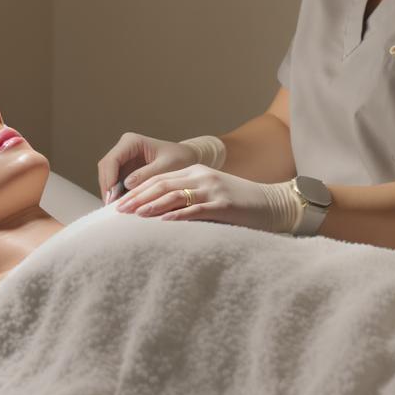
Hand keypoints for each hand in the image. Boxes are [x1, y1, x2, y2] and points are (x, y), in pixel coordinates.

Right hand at [97, 132, 200, 203]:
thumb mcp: (166, 167)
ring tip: (117, 209)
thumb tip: (126, 184)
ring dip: (111, 192)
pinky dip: (117, 194)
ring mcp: (123, 159)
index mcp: (131, 142)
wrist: (187, 159)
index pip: (112, 160)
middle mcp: (124, 149)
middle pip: (106, 168)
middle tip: (112, 207)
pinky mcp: (126, 170)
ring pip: (108, 176)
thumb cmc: (180, 159)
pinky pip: (115, 182)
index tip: (113, 197)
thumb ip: (147, 174)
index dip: (109, 179)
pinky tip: (123, 205)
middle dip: (107, 187)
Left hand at [113, 165, 299, 232]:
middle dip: (138, 197)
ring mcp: (213, 189)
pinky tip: (163, 222)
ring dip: (152, 205)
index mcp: (197, 172)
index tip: (120, 202)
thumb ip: (189, 199)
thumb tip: (160, 215)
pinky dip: (177, 215)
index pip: (160, 179)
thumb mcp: (212, 195)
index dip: (138, 189)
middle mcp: (202, 177)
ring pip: (175, 195)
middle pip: (162, 185)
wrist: (274, 204)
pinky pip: (195, 209)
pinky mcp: (224, 205)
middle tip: (119, 209)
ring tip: (134, 215)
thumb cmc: (241, 204)